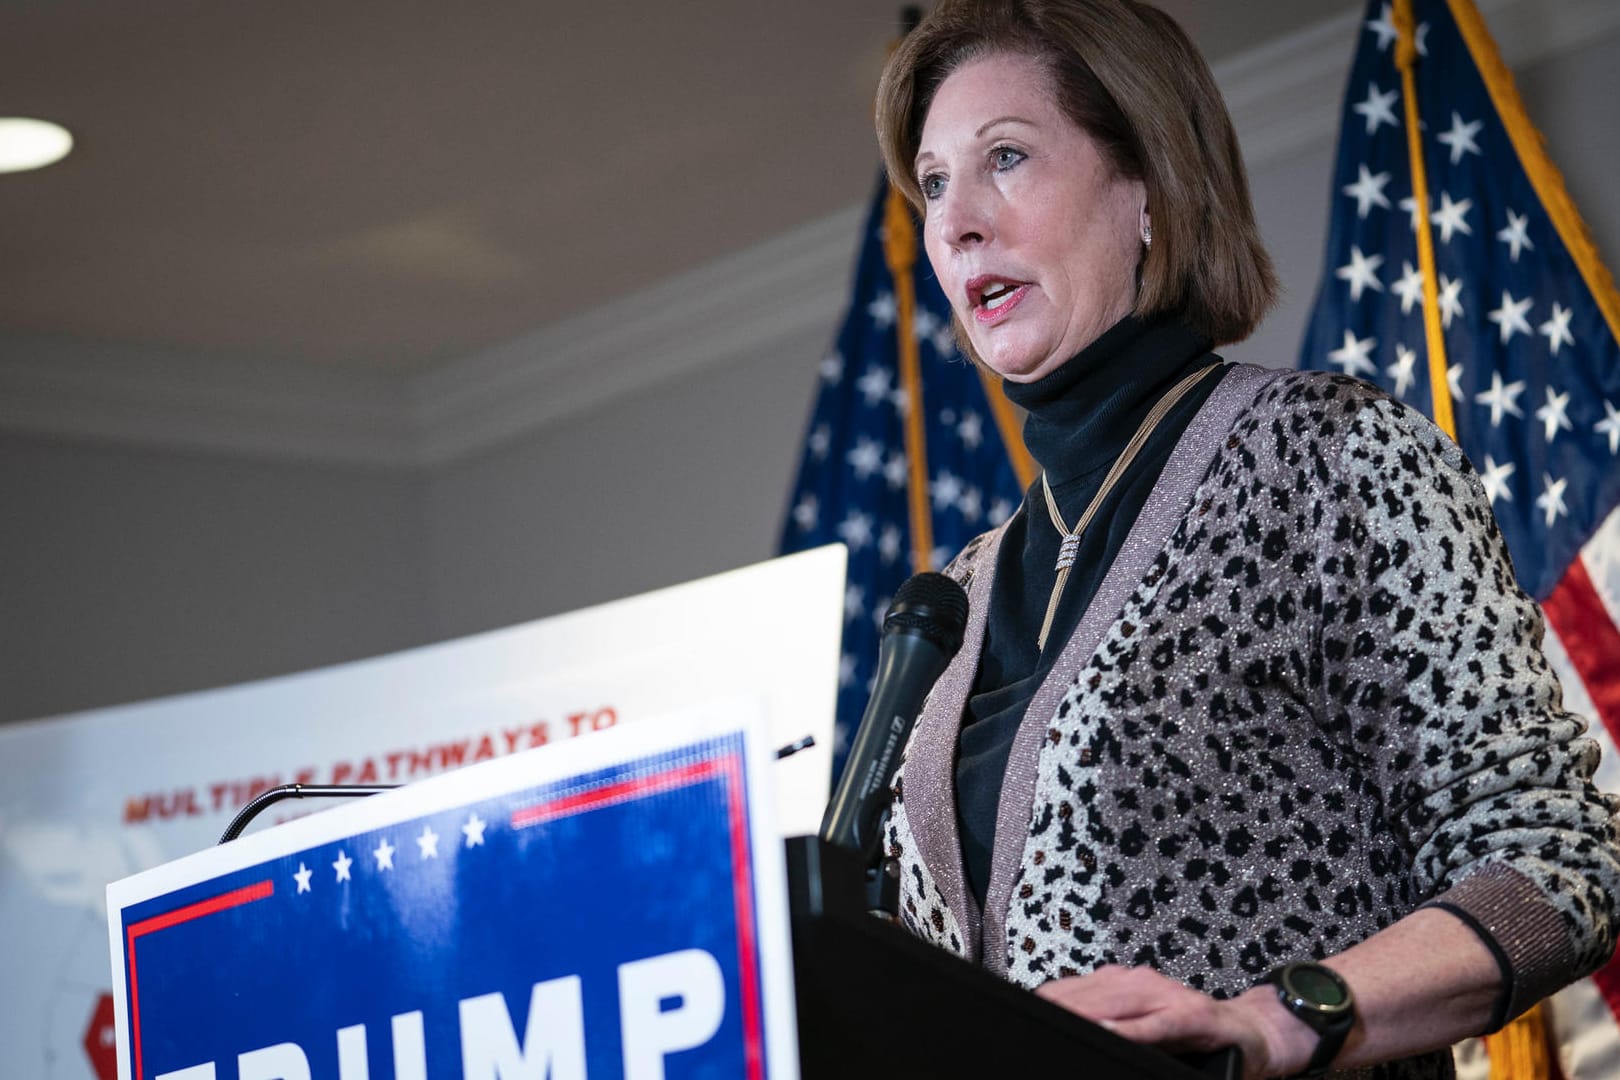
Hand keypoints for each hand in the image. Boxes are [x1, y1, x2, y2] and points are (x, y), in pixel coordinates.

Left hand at [1035, 966, 1317, 1079]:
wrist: (1252, 1032)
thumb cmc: (1194, 1036)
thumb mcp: (1144, 1029)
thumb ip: (1111, 1027)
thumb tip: (1072, 1034)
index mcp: (1126, 985)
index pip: (1076, 990)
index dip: (1048, 998)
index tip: (1019, 1007)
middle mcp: (1143, 984)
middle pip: (1089, 993)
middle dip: (1057, 1005)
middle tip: (1027, 1018)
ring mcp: (1168, 997)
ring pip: (1116, 1002)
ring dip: (1084, 1012)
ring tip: (1054, 1021)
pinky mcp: (1192, 1016)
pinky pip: (1155, 1024)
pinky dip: (1131, 1030)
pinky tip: (1108, 1033)